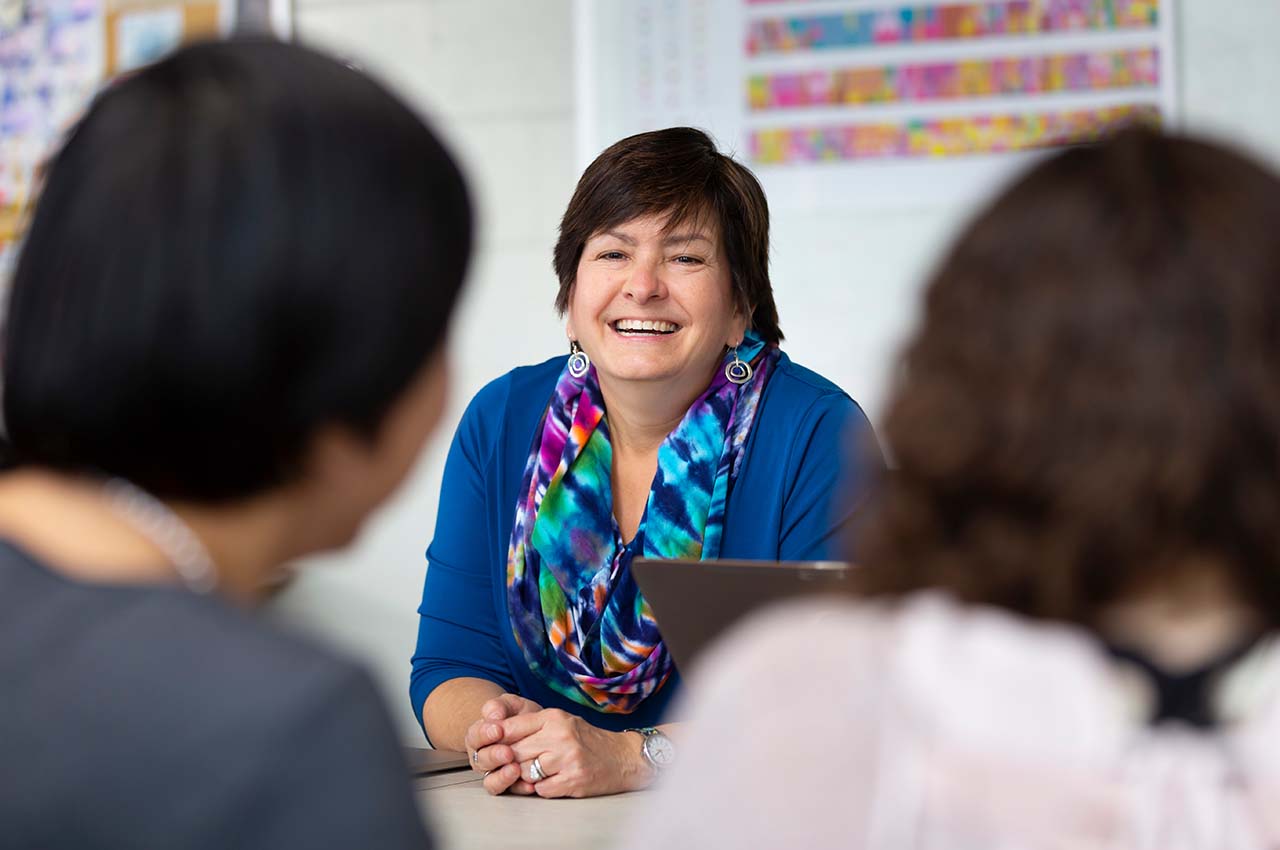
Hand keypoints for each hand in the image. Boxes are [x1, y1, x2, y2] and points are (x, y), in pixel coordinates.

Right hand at [464, 693, 542, 795]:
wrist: (534, 729)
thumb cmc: (518, 717)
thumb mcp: (510, 704)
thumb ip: (499, 705)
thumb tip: (493, 714)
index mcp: (479, 736)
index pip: (475, 737)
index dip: (485, 734)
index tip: (497, 729)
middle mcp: (483, 757)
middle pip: (481, 760)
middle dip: (494, 756)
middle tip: (508, 752)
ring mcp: (495, 772)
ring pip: (491, 780)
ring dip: (503, 776)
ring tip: (515, 769)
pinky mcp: (509, 785)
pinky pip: (509, 791)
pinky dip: (519, 788)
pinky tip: (529, 784)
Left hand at [501, 709, 653, 797]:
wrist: (623, 757)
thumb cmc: (588, 740)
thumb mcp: (562, 721)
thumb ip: (532, 726)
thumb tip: (497, 734)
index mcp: (554, 717)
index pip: (510, 728)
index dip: (497, 740)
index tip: (495, 747)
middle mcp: (560, 735)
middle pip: (513, 753)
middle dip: (511, 761)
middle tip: (516, 763)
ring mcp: (567, 759)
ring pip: (524, 773)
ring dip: (527, 777)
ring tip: (540, 772)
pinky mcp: (573, 780)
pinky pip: (541, 789)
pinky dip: (542, 788)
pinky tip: (554, 781)